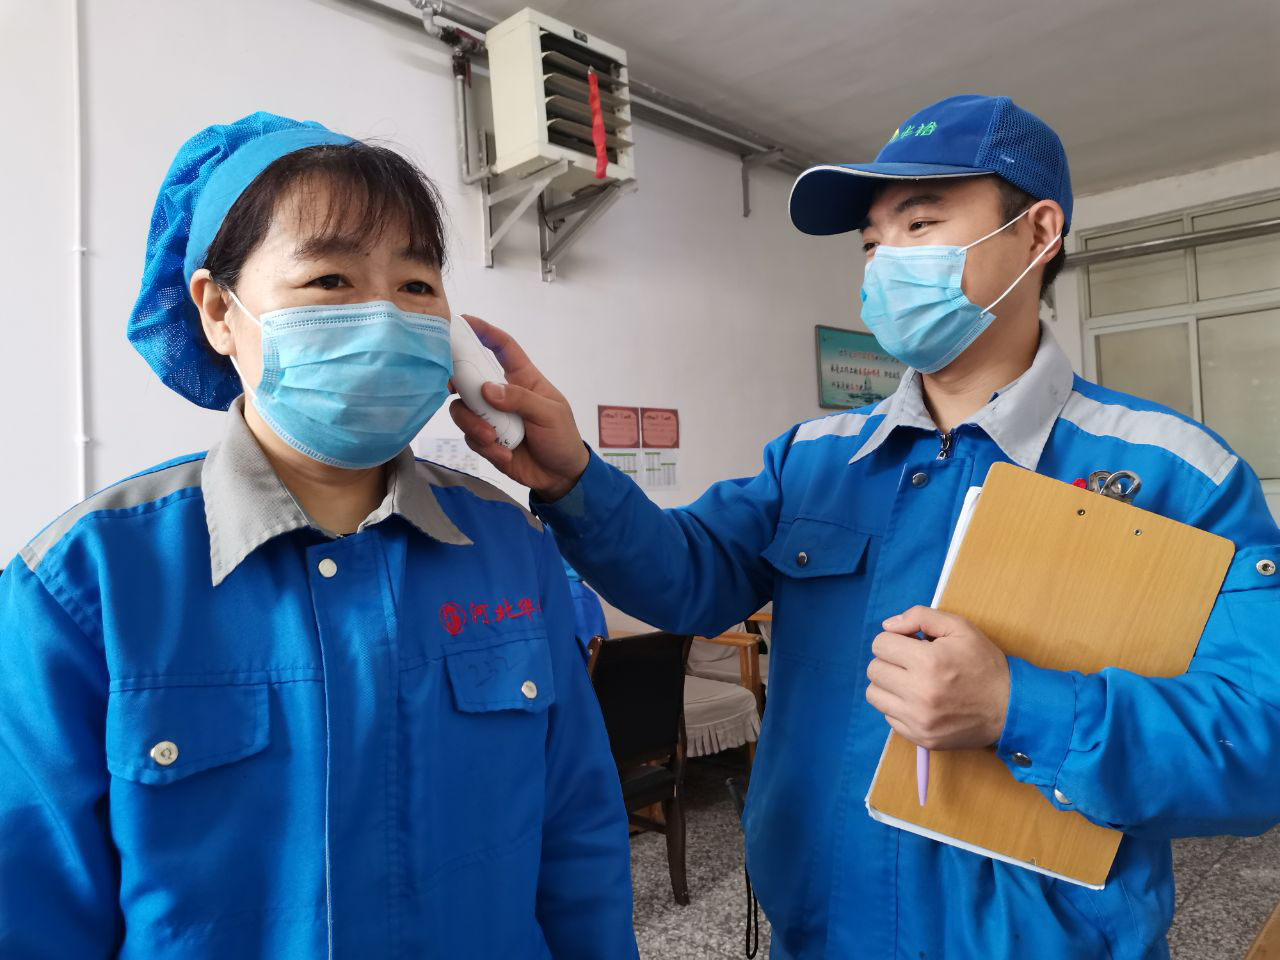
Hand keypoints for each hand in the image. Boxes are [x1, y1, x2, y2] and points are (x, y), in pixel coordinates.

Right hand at [448, 315, 589, 500]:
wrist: (560, 476)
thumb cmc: (562, 438)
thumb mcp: (549, 414)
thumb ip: (520, 399)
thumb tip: (487, 389)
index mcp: (523, 379)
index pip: (503, 347)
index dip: (485, 331)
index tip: (465, 321)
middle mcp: (502, 394)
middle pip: (470, 378)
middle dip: (458, 381)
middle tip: (452, 388)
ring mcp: (491, 417)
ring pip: (463, 410)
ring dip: (474, 425)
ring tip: (492, 439)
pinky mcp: (485, 440)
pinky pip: (471, 437)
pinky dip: (485, 447)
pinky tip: (505, 455)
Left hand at [865, 606, 1009, 749]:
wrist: (1010, 708)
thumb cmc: (984, 665)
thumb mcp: (960, 628)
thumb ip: (920, 617)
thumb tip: (888, 625)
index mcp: (928, 662)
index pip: (880, 644)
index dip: (894, 640)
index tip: (910, 644)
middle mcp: (919, 693)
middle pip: (874, 669)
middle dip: (890, 661)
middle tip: (911, 662)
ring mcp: (918, 720)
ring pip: (874, 694)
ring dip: (888, 684)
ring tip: (911, 681)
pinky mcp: (920, 738)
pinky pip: (888, 717)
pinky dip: (898, 707)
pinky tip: (919, 701)